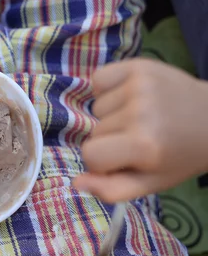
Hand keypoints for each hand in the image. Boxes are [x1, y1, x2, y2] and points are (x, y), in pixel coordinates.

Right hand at [74, 59, 207, 202]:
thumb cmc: (180, 156)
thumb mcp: (151, 182)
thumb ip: (112, 190)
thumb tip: (76, 183)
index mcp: (143, 145)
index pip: (90, 154)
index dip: (102, 161)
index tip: (124, 159)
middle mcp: (139, 112)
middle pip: (94, 131)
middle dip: (109, 138)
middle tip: (139, 137)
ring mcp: (138, 86)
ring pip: (96, 107)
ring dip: (111, 115)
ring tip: (139, 116)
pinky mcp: (138, 66)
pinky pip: (98, 79)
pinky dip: (106, 89)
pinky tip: (128, 96)